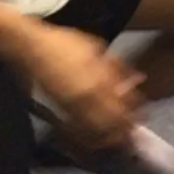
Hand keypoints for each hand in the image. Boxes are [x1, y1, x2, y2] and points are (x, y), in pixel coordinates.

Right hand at [10, 21, 146, 151]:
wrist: (32, 48)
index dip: (136, 109)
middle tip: (132, 121)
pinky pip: (84, 129)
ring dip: (112, 131)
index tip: (141, 108)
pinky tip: (100, 127)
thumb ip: (116, 65)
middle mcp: (88, 97)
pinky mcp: (63, 111)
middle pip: (115, 122)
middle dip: (126, 124)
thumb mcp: (94, 46)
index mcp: (98, 79)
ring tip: (118, 127)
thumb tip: (134, 78)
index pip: (124, 103)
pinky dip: (95, 132)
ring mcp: (74, 106)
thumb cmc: (63, 42)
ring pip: (100, 130)